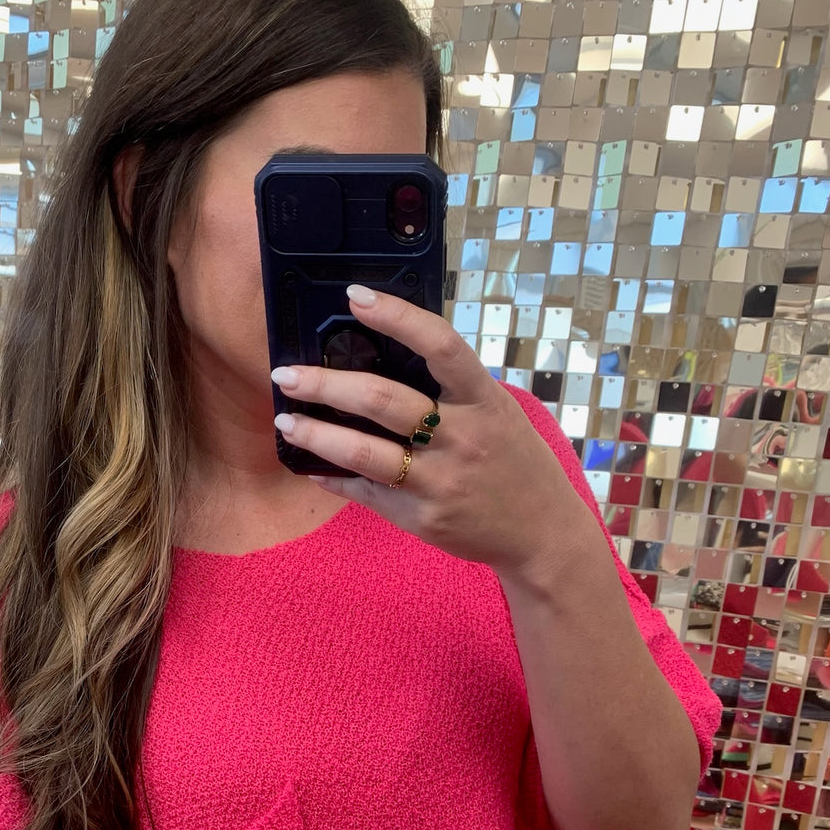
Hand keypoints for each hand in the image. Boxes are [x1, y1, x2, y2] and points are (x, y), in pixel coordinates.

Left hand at [270, 283, 595, 581]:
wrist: (542, 532)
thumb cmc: (513, 463)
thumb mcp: (497, 414)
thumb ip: (451, 391)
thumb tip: (384, 358)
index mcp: (483, 400)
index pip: (440, 344)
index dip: (397, 316)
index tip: (355, 296)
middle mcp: (462, 438)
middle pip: (383, 401)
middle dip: (326, 384)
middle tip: (287, 374)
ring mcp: (440, 481)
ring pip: (364, 453)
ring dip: (317, 433)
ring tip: (287, 421)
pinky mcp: (423, 517)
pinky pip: (367, 493)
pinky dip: (334, 476)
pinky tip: (311, 465)